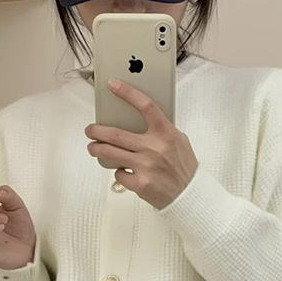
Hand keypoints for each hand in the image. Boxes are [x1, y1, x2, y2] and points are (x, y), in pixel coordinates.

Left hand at [85, 80, 198, 209]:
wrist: (190, 195)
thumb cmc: (183, 167)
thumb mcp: (179, 141)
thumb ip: (160, 130)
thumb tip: (138, 119)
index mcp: (166, 133)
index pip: (145, 106)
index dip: (128, 93)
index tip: (114, 85)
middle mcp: (154, 148)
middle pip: (116, 134)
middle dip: (97, 131)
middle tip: (91, 130)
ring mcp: (146, 166)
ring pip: (110, 153)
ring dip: (96, 149)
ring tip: (93, 147)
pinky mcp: (140, 183)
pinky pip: (119, 173)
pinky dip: (119, 172)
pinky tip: (124, 171)